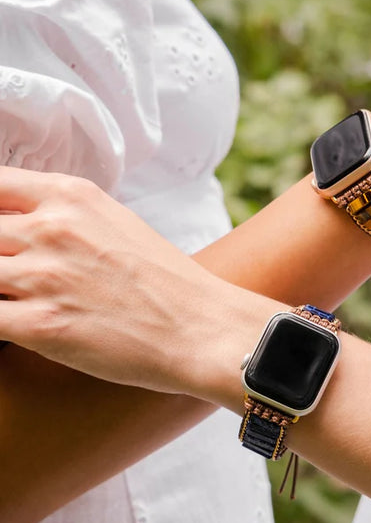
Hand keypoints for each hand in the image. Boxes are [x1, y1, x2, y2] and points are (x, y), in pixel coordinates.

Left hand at [0, 167, 240, 393]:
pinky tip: (25, 322)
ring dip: (2, 287)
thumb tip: (20, 227)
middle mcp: (52, 228)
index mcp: (72, 196)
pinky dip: (1, 318)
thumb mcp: (116, 223)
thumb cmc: (166, 280)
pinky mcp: (38, 324)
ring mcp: (42, 275)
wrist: (199, 326)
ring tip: (27, 299)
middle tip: (18, 272)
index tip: (1, 228)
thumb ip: (63, 217)